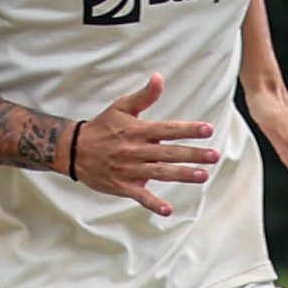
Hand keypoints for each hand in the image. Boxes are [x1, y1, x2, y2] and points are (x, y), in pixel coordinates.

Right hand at [73, 75, 219, 216]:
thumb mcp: (121, 107)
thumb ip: (144, 96)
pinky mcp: (123, 186)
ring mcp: (130, 169)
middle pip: (169, 152)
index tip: (208, 130)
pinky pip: (140, 196)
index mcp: (137, 130)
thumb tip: (159, 77)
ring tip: (203, 175)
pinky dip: (153, 204)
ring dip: (182, 175)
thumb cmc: (102, 127)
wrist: (73, 150)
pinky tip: (168, 210)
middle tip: (214, 155)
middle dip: (193, 154)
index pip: (167, 129)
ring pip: (160, 172)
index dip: (188, 130)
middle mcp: (136, 150)